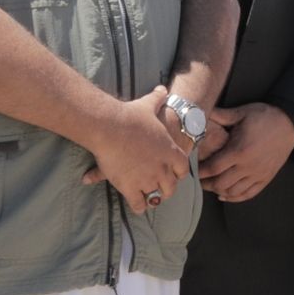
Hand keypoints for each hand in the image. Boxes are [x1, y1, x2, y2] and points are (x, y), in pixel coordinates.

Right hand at [82, 86, 187, 213]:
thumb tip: (162, 88)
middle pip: (171, 186)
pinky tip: (137, 207)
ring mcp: (147, 178)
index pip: (182, 169)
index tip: (175, 175)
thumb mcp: (149, 105)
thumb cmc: (131, 116)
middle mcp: (163, 167)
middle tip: (164, 192)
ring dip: (154, 199)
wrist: (111, 127)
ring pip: (156, 196)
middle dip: (167, 189)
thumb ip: (158, 99)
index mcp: (171, 151)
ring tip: (151, 201)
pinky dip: (139, 206)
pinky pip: (138, 203)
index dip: (178, 173)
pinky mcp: (130, 187)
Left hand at [197, 102, 293, 202]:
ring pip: (232, 192)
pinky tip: (225, 195)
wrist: (291, 124)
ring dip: (219, 191)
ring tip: (212, 185)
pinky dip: (234, 197)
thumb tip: (199, 113)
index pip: (213, 168)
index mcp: (239, 150)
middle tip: (200, 179)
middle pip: (220, 184)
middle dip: (206, 184)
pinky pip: (248, 194)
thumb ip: (221, 116)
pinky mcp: (266, 177)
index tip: (193, 169)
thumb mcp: (242, 113)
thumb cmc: (265, 117)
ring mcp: (258, 174)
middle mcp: (248, 166)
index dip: (200, 172)